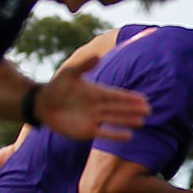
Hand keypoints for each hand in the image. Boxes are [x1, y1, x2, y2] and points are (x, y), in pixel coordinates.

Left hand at [33, 56, 150, 141]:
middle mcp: (98, 105)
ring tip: (142, 121)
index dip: (129, 97)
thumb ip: (84, 66)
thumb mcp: (69, 74)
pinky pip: (105, 132)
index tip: (143, 98)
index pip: (116, 95)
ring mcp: (94, 118)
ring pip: (115, 119)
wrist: (43, 105)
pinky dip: (116, 134)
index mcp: (96, 92)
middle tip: (149, 110)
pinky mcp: (87, 130)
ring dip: (128, 120)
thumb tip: (98, 56)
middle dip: (133, 109)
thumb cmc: (56, 87)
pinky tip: (129, 135)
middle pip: (119, 107)